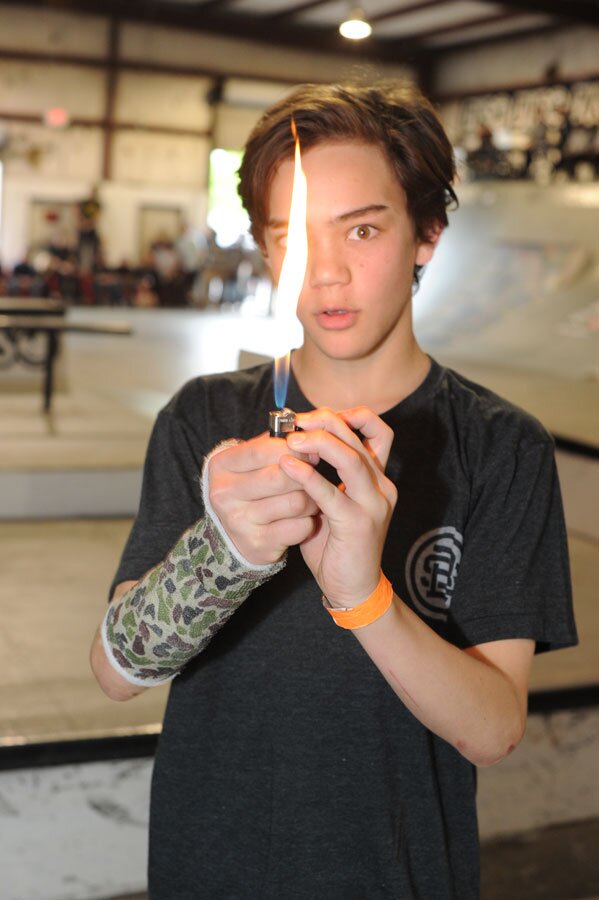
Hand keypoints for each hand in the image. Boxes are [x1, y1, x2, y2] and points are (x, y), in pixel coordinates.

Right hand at [207, 432, 318, 564]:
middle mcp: (223, 494)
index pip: (263, 450)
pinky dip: (308, 522)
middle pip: (281, 477)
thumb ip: (273, 444)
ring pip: (297, 502)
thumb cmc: (251, 490)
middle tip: (314, 475)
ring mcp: (238, 522)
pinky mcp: (258, 545)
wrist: (235, 537)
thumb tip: (304, 432)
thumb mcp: (251, 463)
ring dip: (311, 500)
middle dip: (306, 475)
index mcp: (221, 466)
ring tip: (309, 498)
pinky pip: (300, 527)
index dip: (293, 449)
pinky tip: (301, 519)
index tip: (309, 452)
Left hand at [278, 407, 396, 606]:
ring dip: (320, 443)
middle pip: (361, 437)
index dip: (350, 415)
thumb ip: (323, 476)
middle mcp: (381, 486)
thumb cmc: (337, 544)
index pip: (378, 430)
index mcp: (378, 478)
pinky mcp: (357, 524)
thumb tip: (294, 445)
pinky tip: (287, 467)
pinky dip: (308, 477)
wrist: (353, 587)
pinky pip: (331, 494)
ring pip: (351, 459)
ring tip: (292, 439)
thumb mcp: (333, 502)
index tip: (317, 415)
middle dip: (327, 422)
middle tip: (297, 421)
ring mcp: (373, 505)